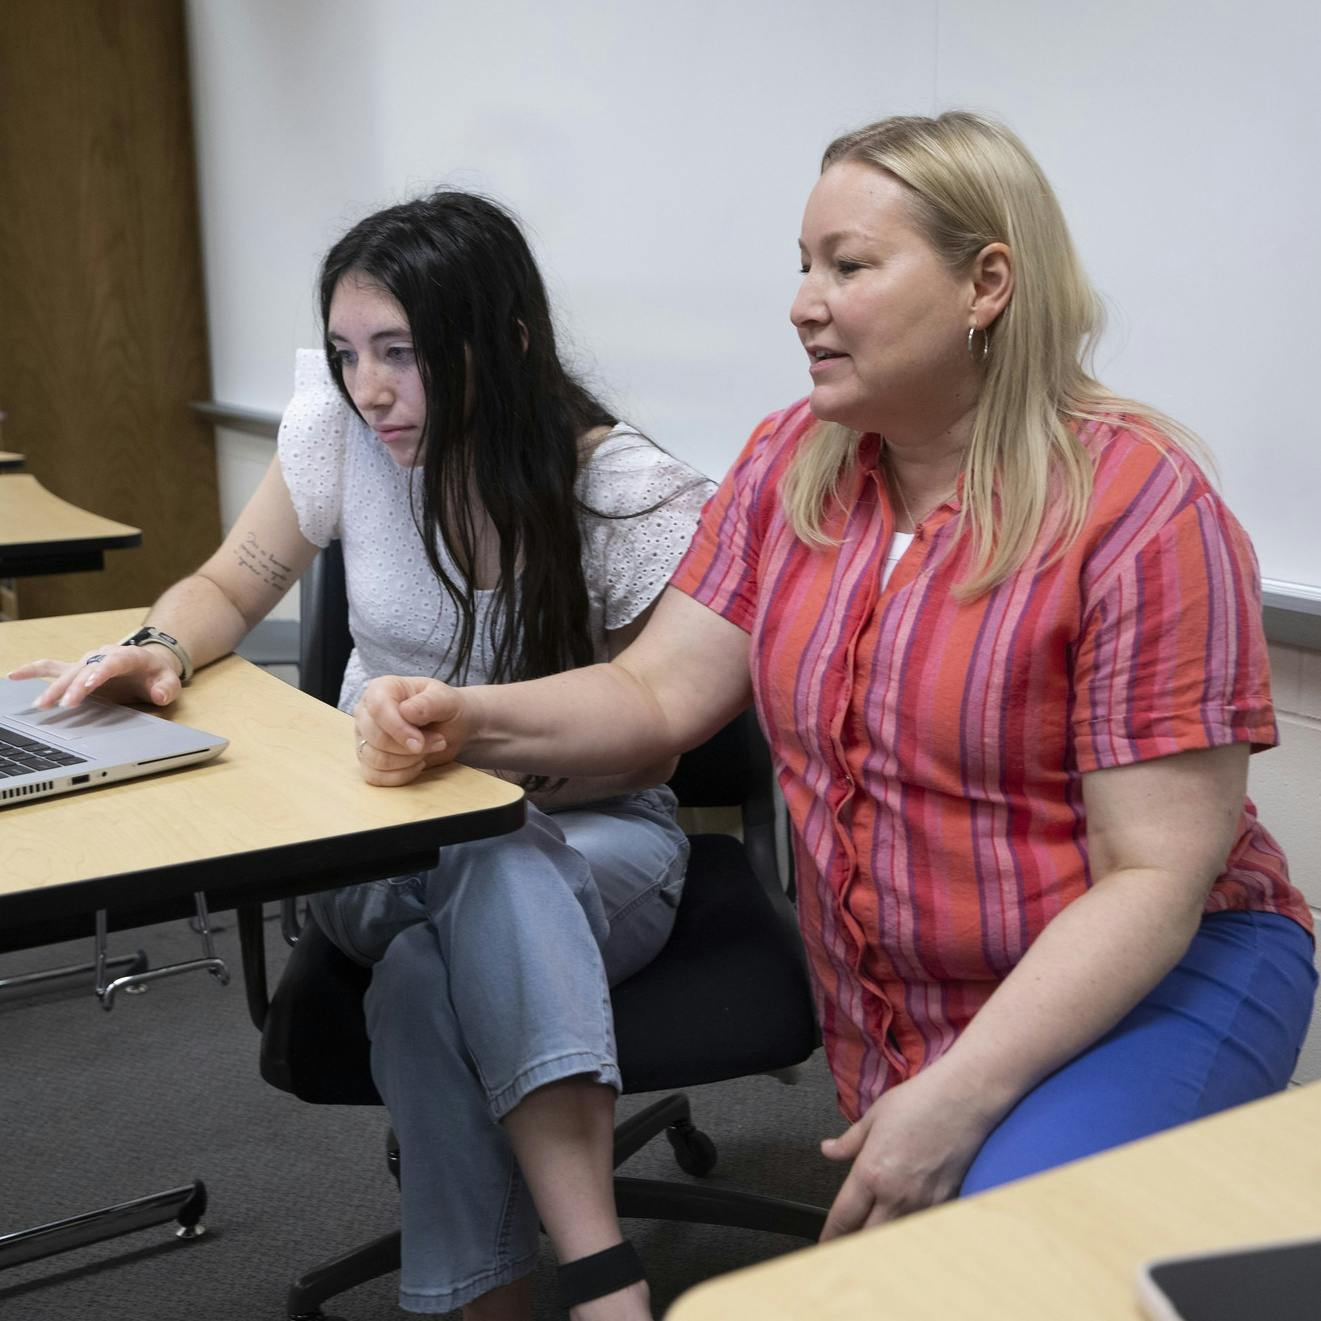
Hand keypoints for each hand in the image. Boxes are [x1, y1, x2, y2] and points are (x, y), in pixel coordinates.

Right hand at [8, 645, 181, 710]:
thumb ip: (167, 689)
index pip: (111, 663)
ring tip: (42, 705)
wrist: (149, 663)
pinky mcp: (78, 669)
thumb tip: (159, 695)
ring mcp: (88, 661)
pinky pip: (52, 667)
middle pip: (86, 670)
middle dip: (75, 687)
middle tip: (65, 705)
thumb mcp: (170, 682)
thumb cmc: (158, 674)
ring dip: (54, 688)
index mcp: (128, 656)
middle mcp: (103, 655)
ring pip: (67, 672)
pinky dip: (33, 670)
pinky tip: (14, 676)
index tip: (89, 686)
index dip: (100, 673)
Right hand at [353, 675, 469, 785]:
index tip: (420, 742)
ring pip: (376, 759)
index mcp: (381, 689)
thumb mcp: (447, 700)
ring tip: (429, 749)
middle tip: (438, 741)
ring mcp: (364, 737)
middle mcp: (366, 712)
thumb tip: (406, 712)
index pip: (378, 709)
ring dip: (408, 761)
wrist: (452, 726)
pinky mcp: (368, 760)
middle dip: (410, 747)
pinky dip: (400, 775)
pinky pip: (374, 776)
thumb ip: (429, 703)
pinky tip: (418, 764)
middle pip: (376, 738)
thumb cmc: (446, 708)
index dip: (398, 729)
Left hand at [819, 1066, 995, 1240]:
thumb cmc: (919, 1101)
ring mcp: (923, 1202)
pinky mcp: (945, 1201)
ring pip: (895, 1237)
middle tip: (844, 1244)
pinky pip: (921, 1226)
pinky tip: (904, 1224)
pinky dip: (910, 1230)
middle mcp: (896, 1194)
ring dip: (881, 1239)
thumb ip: (849, 1141)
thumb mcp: (874, 1116)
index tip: (823, 1243)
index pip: (844, 1217)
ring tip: (872, 1235)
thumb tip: (828, 1150)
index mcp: (871, 1172)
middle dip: (853, 1244)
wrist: (963, 1098)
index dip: (830, 1235)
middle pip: (867, 1238)